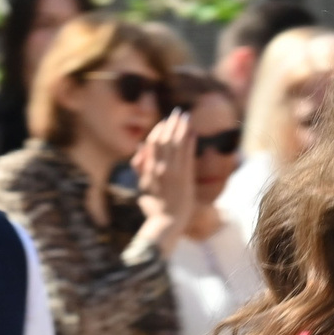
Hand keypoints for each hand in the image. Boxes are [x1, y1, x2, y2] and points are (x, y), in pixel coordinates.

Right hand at [132, 109, 196, 244]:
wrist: (167, 222)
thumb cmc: (153, 206)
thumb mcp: (142, 186)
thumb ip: (140, 167)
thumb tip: (140, 148)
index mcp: (148, 170)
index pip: (152, 144)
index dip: (158, 131)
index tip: (165, 122)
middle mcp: (160, 168)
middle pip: (165, 140)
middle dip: (171, 125)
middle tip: (177, 112)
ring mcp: (174, 172)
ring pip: (177, 145)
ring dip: (181, 129)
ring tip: (186, 117)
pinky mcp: (186, 177)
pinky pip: (187, 155)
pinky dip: (189, 142)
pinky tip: (193, 133)